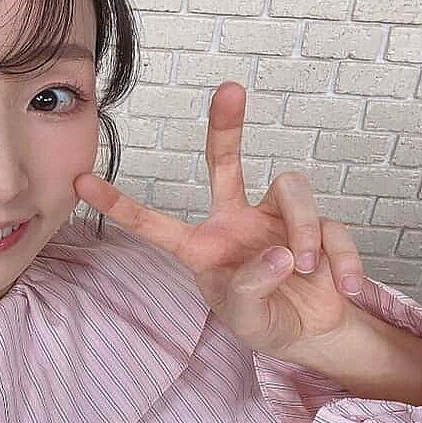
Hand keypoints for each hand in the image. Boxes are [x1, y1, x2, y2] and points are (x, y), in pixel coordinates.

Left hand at [74, 81, 366, 367]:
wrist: (314, 333)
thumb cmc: (265, 321)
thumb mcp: (248, 318)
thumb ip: (252, 289)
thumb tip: (280, 255)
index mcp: (203, 247)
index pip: (155, 225)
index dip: (120, 205)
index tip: (81, 180)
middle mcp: (236, 221)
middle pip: (225, 162)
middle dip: (226, 125)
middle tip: (230, 89)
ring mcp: (277, 218)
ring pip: (292, 190)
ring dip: (304, 229)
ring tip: (306, 269)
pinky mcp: (319, 224)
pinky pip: (332, 227)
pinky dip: (340, 260)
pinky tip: (340, 287)